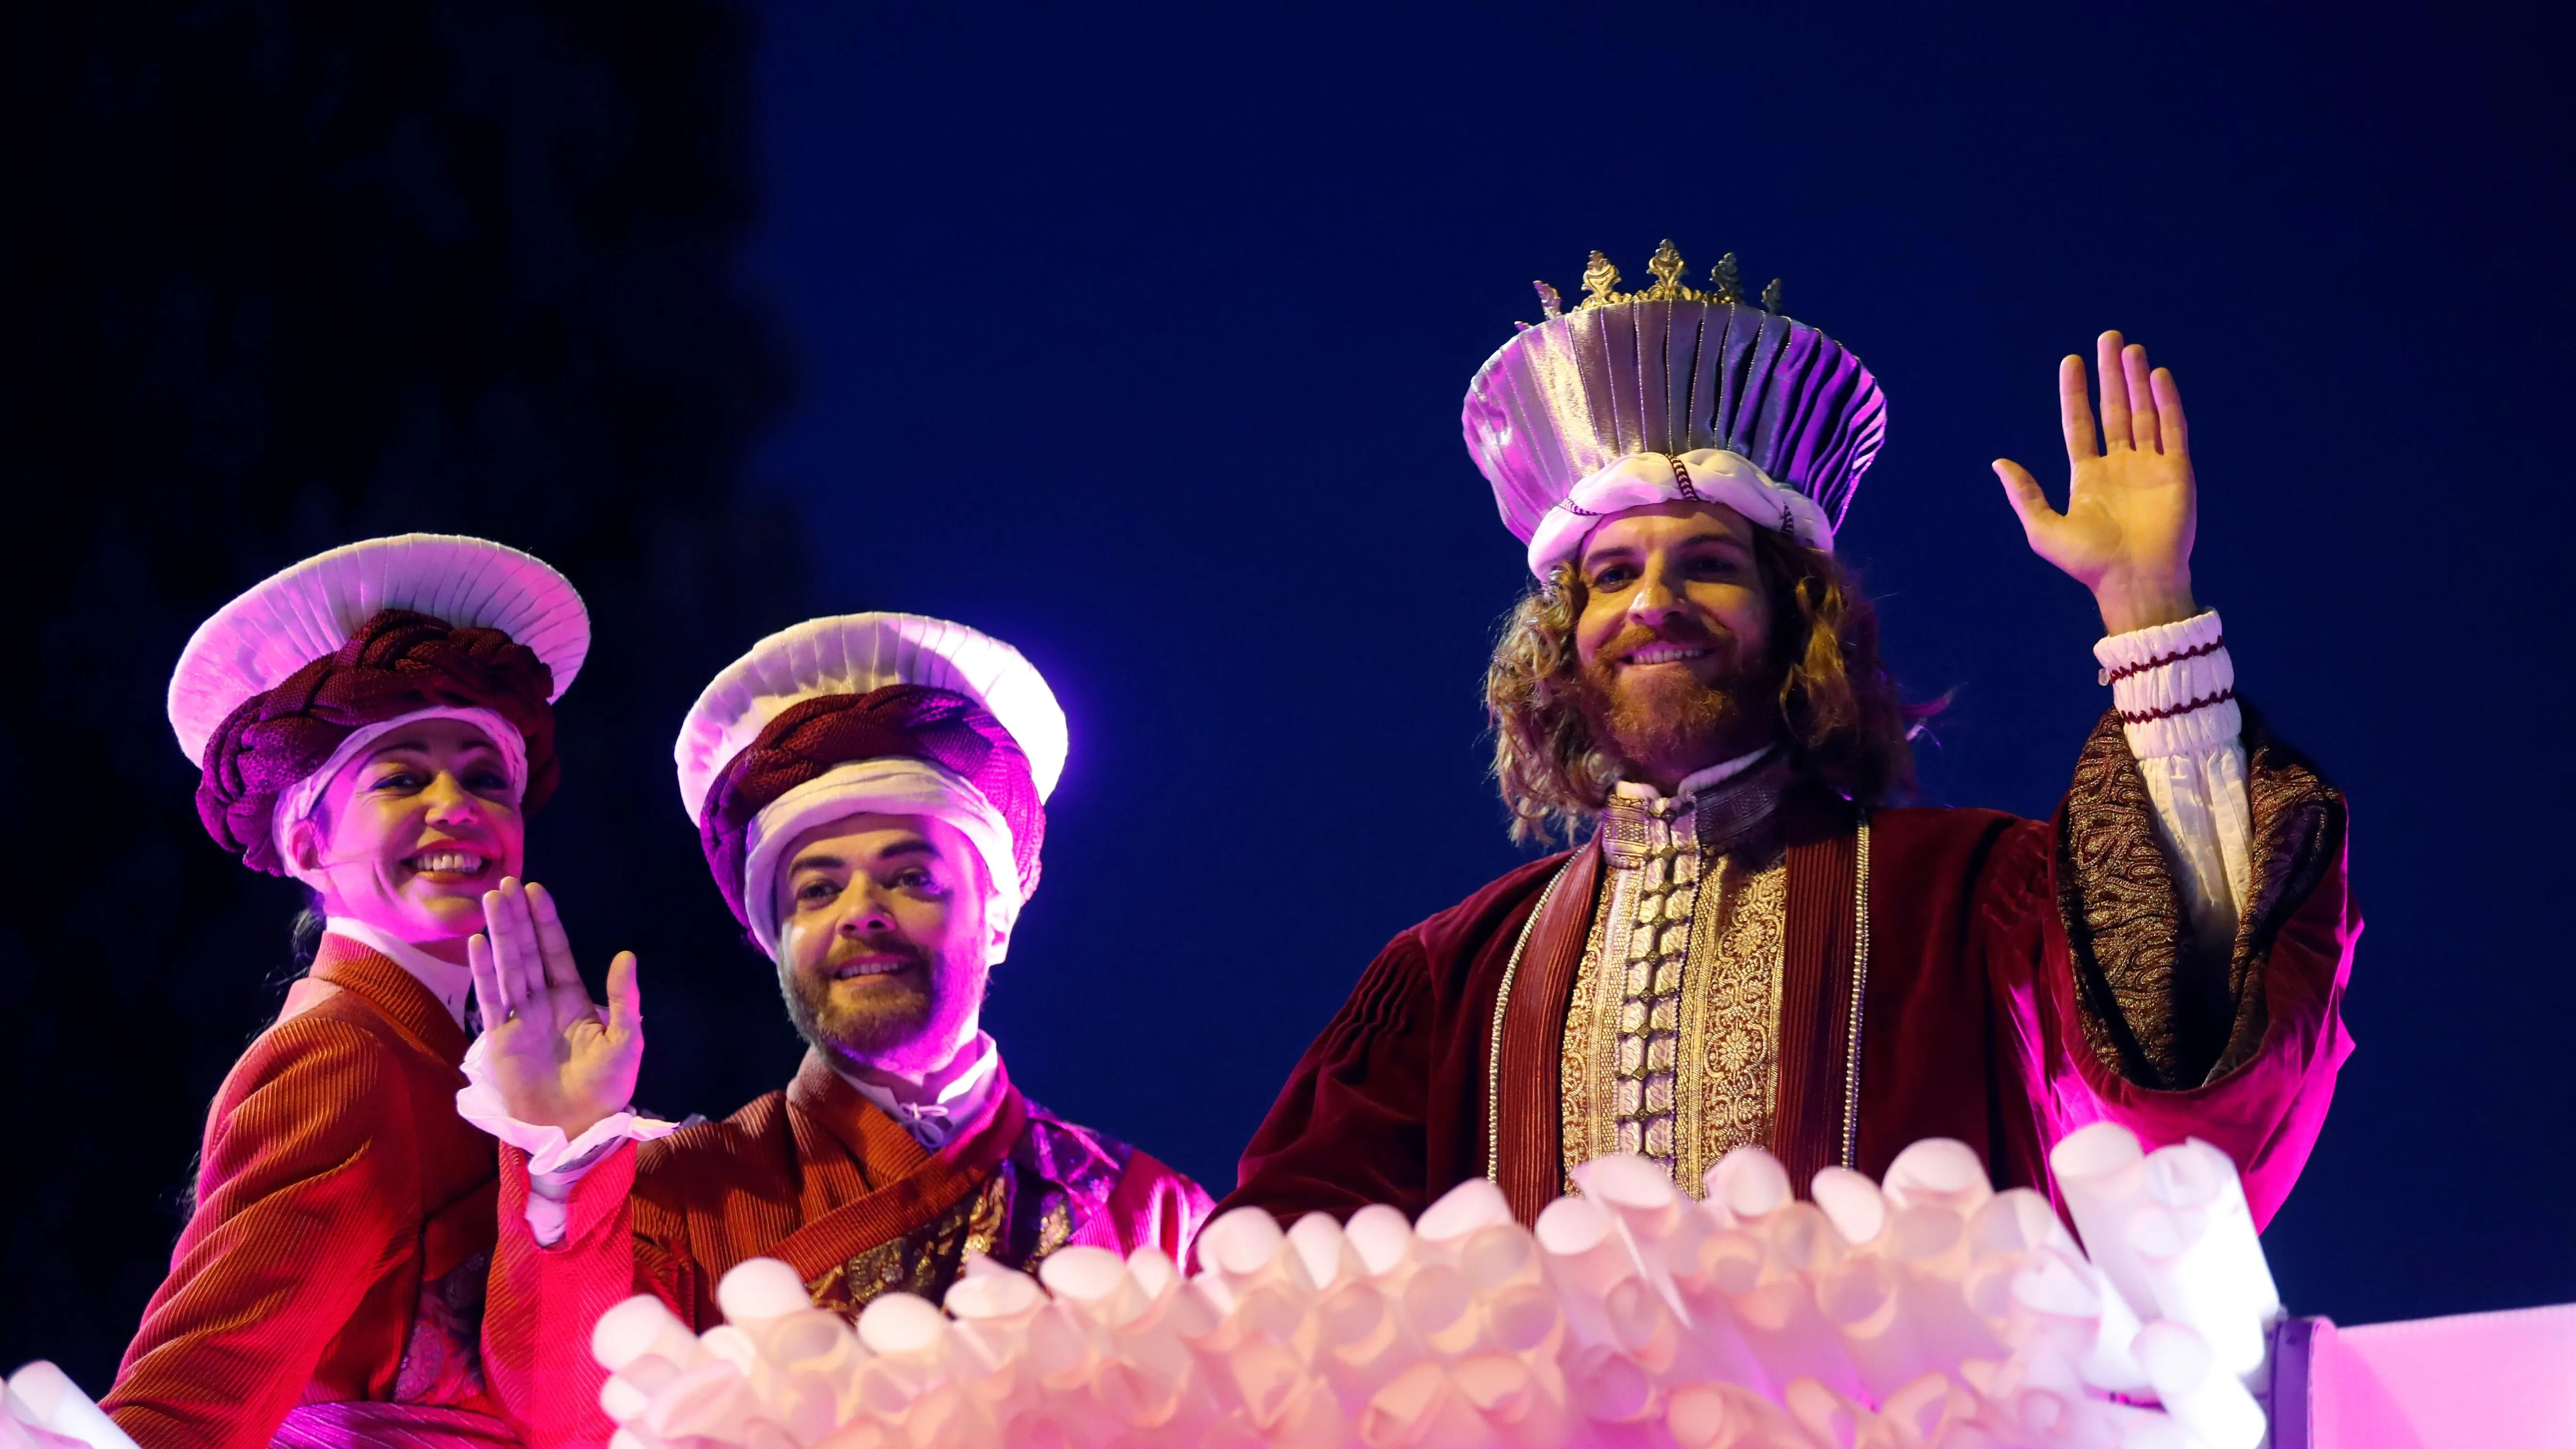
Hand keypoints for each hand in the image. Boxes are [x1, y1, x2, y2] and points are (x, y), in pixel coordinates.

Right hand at [467, 878, 641, 1140]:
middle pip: (527, 952)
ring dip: (499, 935)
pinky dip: (484, 972)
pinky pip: (491, 999)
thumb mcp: (627, 1041)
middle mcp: (543, 1003)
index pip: (556, 952)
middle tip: (505, 884)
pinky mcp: (502, 1039)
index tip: (534, 891)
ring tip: (490, 901)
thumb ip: (624, 999)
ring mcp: (520, 1019)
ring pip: (508, 967)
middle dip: (517, 919)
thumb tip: (625, 956)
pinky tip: (477, 944)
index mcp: (573, 1000)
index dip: (545, 922)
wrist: (578, 1128)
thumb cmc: (606, 1089)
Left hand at [1995, 330, 2198, 634]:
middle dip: (2111, 375)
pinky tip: (2157, 376)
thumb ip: (2023, 494)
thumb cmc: (2089, 563)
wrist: (2134, 582)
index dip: (2074, 393)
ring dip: (2136, 381)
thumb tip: (1999, 462)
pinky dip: (2166, 403)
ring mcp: (2149, 467)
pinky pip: (2172, 429)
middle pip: (2114, 410)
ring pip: (2143, 413)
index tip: (2071, 361)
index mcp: (2087, 477)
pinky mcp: (2177, 472)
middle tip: (2109, 338)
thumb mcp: (2044, 529)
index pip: (2078, 424)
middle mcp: (2119, 466)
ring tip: (2130, 349)